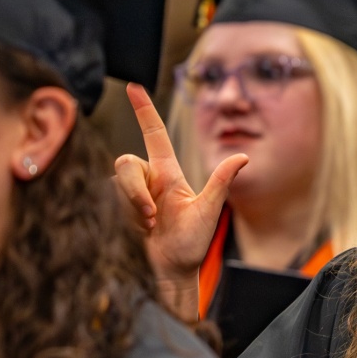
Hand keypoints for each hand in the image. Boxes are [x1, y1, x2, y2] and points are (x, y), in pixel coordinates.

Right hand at [113, 83, 246, 320]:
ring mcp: (134, 194)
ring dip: (134, 205)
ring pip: (119, 182)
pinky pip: (114, 201)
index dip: (143, 110)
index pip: (154, 134)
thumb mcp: (208, 211)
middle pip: (126, 162)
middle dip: (133, 189)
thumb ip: (220, 182)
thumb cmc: (192, 244)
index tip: (133, 87)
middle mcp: (150, 179)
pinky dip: (129, 216)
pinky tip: (142, 230)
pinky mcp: (121, 209)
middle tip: (152, 215)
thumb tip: (242, 156)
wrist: (172, 271)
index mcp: (169, 174)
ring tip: (151, 225)